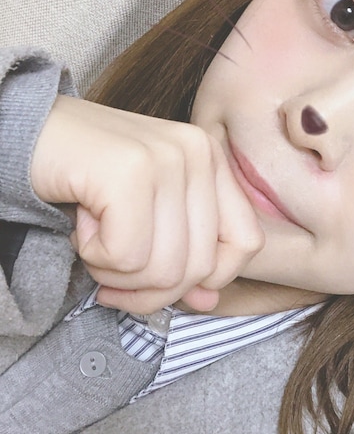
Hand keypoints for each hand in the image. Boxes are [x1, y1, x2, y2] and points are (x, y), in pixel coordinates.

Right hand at [31, 95, 263, 313]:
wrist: (26, 133)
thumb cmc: (89, 178)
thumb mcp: (147, 217)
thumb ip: (183, 255)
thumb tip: (208, 300)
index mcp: (213, 160)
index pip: (247, 242)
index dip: (208, 276)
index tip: (161, 278)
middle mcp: (200, 153)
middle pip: (201, 266)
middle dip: (149, 287)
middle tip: (111, 266)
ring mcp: (169, 157)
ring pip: (165, 269)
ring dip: (118, 274)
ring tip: (95, 239)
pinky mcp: (130, 170)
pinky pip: (128, 256)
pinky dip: (96, 258)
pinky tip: (83, 224)